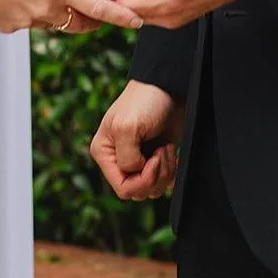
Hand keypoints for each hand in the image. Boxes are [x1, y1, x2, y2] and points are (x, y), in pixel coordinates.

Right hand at [0, 0, 141, 35]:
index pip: (98, 9)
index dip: (120, 16)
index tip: (136, 21)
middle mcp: (45, 10)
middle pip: (78, 21)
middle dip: (91, 18)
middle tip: (96, 7)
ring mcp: (26, 22)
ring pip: (52, 20)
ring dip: (57, 10)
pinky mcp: (9, 27)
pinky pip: (28, 20)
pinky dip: (30, 10)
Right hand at [91, 81, 183, 201]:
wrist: (168, 86)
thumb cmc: (145, 101)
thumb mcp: (128, 128)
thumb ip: (126, 158)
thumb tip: (135, 172)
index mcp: (105, 153)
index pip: (122, 188)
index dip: (142, 181)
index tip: (154, 159)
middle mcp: (119, 159)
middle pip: (138, 192)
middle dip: (156, 176)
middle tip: (162, 151)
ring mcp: (139, 160)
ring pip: (153, 189)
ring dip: (166, 171)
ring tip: (167, 148)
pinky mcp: (156, 158)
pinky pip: (164, 182)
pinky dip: (173, 172)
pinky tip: (173, 153)